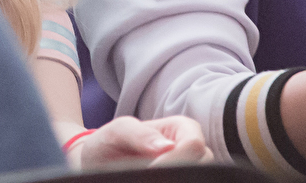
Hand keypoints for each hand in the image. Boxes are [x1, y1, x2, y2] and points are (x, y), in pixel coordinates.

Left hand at [77, 116, 211, 168]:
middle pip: (203, 166)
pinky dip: (172, 181)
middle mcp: (190, 150)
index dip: (175, 161)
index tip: (151, 170)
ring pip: (196, 177)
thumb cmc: (112, 141)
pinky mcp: (181, 178)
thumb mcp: (118, 131)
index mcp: (182, 128)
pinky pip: (186, 181)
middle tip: (149, 176)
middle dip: (176, 173)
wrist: (101, 162)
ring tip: (147, 177)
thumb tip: (167, 147)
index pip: (194, 145)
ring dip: (175, 177)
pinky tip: (153, 181)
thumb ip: (138, 133)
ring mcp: (187, 169)